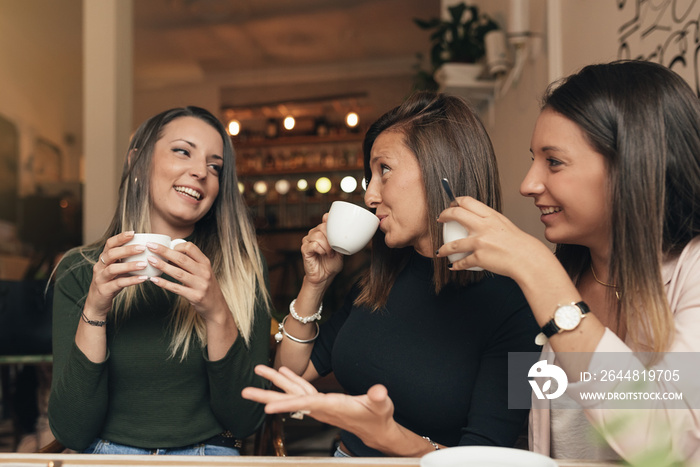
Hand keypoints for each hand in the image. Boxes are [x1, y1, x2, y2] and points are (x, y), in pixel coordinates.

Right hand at [85, 231, 151, 318]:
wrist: (97, 304)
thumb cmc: (110, 284)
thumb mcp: (117, 270)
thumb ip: (126, 261)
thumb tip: (147, 251)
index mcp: (103, 260)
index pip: (109, 244)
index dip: (120, 238)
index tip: (133, 233)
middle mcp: (100, 267)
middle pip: (111, 254)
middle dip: (126, 250)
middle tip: (142, 247)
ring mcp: (100, 278)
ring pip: (113, 269)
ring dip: (129, 265)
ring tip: (144, 264)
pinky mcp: (104, 290)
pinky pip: (118, 283)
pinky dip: (131, 280)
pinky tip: (143, 278)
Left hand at [145, 241, 227, 321]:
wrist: (217, 307)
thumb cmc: (206, 286)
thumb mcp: (203, 272)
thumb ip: (190, 263)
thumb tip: (169, 253)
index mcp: (205, 263)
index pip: (190, 248)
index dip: (176, 246)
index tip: (166, 246)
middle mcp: (204, 272)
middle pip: (182, 258)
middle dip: (164, 251)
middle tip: (151, 246)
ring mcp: (200, 285)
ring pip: (178, 273)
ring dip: (162, 266)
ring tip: (150, 261)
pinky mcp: (195, 296)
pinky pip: (176, 288)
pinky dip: (164, 283)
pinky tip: (154, 279)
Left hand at [242, 365, 397, 451]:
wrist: (376, 430)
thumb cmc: (378, 417)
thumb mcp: (381, 406)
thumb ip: (378, 398)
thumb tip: (379, 391)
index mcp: (332, 407)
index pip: (305, 405)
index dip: (286, 406)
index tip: (267, 408)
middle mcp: (321, 407)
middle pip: (290, 400)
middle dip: (267, 395)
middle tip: (245, 391)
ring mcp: (320, 405)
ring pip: (292, 392)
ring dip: (275, 383)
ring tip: (258, 371)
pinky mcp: (322, 402)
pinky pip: (302, 390)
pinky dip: (291, 381)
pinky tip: (282, 373)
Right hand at [300, 213, 342, 286]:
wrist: (325, 277)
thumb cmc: (331, 264)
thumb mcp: (340, 250)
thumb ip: (341, 239)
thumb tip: (348, 230)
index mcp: (322, 232)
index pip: (325, 220)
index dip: (330, 220)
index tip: (336, 225)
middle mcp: (313, 234)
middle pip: (322, 227)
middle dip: (331, 237)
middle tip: (335, 248)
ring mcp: (307, 241)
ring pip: (317, 235)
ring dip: (327, 246)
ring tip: (330, 253)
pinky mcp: (304, 249)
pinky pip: (313, 244)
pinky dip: (321, 250)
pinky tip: (323, 254)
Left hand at [436, 196, 552, 280]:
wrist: (528, 259)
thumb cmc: (519, 244)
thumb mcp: (504, 225)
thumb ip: (490, 222)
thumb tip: (477, 221)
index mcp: (491, 216)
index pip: (467, 202)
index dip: (455, 202)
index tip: (451, 206)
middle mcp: (483, 226)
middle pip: (456, 214)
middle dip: (444, 215)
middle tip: (440, 220)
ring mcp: (480, 242)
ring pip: (453, 244)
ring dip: (443, 249)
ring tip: (440, 251)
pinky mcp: (479, 257)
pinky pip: (462, 262)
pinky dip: (456, 265)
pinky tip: (453, 266)